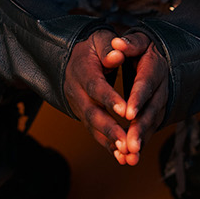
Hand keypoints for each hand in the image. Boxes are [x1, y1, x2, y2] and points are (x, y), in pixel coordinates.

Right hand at [63, 30, 168, 164]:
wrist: (72, 58)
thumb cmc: (93, 47)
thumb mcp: (100, 39)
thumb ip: (108, 47)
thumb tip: (117, 55)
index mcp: (83, 71)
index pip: (96, 86)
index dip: (110, 99)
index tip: (126, 110)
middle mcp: (77, 92)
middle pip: (92, 113)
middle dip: (110, 129)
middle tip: (127, 143)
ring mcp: (79, 107)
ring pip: (94, 128)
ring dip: (111, 143)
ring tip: (127, 156)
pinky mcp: (85, 117)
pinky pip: (96, 134)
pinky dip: (109, 147)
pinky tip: (123, 159)